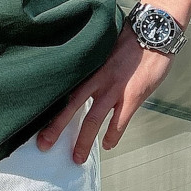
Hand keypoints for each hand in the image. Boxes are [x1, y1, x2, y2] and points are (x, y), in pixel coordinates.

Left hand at [37, 22, 175, 162]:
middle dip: (56, 128)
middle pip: (71, 106)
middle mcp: (97, 79)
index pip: (64, 88)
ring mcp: (115, 89)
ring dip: (83, 141)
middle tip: (43, 144)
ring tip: (77, 158)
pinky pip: (119, 122)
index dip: (50, 104)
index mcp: (88, 66)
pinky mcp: (133, 96)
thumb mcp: (104, 46)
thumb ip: (93, 62)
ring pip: (93, 120)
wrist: (154, 32)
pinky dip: (113, 136)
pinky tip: (107, 145)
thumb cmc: (131, 36)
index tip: (36, 117)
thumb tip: (82, 71)